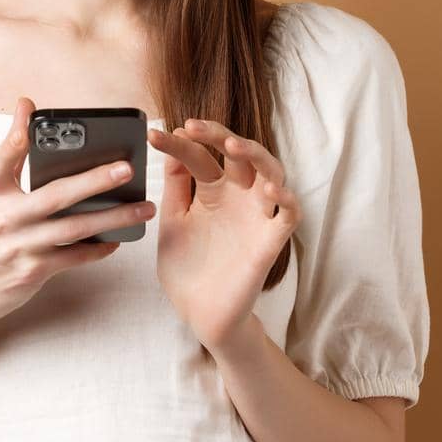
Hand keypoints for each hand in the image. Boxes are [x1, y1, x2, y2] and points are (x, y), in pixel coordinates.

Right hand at [0, 96, 156, 337]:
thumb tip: (26, 107)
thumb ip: (12, 155)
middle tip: (126, 168)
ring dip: (112, 218)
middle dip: (94, 181)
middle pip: (54, 196)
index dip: (13, 138)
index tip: (29, 110)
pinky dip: (97, 248)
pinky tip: (117, 239)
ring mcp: (19, 248)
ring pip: (73, 228)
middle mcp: (4, 220)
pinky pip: (73, 257)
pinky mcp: (32, 272)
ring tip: (143, 208)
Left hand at [148, 118, 299, 350]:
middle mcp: (237, 197)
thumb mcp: (173, 224)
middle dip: (219, 134)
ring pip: (270, 172)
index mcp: (210, 191)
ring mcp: (255, 216)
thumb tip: (172, 150)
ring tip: (234, 145)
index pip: (199, 156)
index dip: (177, 144)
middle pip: (238, 153)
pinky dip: (285, 199)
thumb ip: (175, 190)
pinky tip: (269, 191)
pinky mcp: (270, 241)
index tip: (152, 136)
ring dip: (256, 154)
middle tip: (194, 126)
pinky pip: (289, 215)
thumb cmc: (187, 268)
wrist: (200, 315)